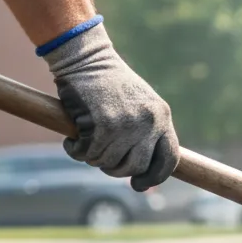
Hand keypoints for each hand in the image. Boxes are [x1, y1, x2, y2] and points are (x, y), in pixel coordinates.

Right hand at [42, 22, 179, 190]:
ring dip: (93, 158)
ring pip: (108, 163)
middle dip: (116, 169)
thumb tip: (146, 183)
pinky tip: (72, 140)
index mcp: (162, 117)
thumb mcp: (139, 105)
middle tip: (101, 158)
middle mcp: (149, 122)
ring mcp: (126, 125)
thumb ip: (145, 135)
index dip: (155, 176)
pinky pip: (88, 154)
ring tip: (86, 142)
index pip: (170, 159)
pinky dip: (75, 151)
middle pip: (136, 167)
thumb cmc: (109, 84)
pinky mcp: (102, 125)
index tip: (139, 185)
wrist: (86, 58)